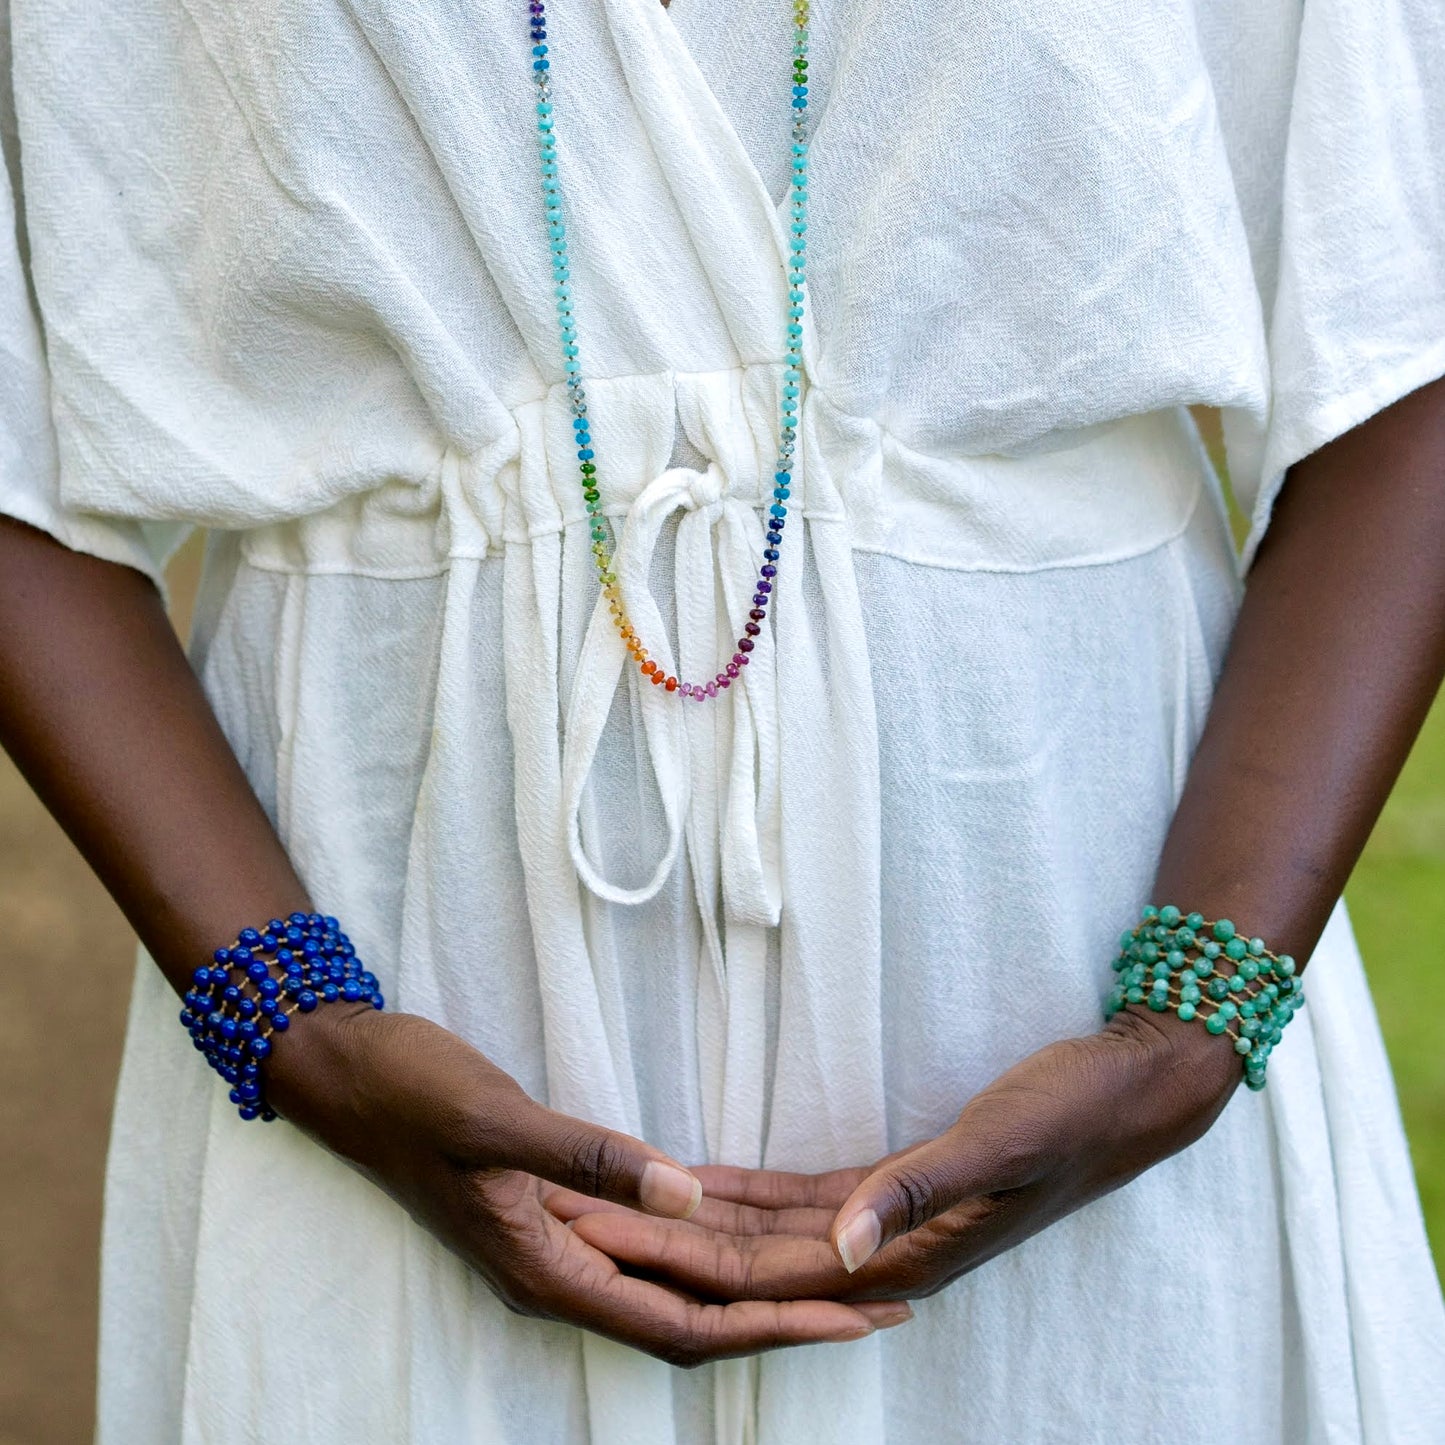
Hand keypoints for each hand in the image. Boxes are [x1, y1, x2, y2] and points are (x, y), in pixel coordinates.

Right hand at [262, 1005, 909, 1364]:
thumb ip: (587, 1158)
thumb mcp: (492, 1118)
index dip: (776, 1326)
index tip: (856, 1315)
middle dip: (791, 1311)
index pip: (686, 1323)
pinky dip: (711, 1228)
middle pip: (699, 1313)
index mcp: (548, 1269)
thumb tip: (689, 1197)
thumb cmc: (409, 1093)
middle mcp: (565, 1269)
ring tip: (839, 1264)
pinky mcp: (563, 1199)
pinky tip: (754, 1214)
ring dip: (760, 1276)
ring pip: (682, 1277)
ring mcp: (564, 1237)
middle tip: (884, 1297)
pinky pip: (655, 1229)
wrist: (347, 1072)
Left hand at [560, 1010, 1240, 1301]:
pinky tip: (694, 1181)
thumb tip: (836, 1256)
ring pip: (758, 1235)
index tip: (591, 1241)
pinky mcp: (888, 1185)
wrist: (1125, 1093)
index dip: (667, 1261)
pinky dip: (738, 1194)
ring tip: (609, 1206)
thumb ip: (915, 1196)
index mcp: (895, 1261)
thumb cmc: (1067, 1118)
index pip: (751, 1275)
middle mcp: (877, 1255)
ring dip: (684, 1226)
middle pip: (737, 1263)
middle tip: (565, 1219)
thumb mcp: (994, 1147)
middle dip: (653, 1248)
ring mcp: (881, 1223)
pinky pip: (793, 1200)